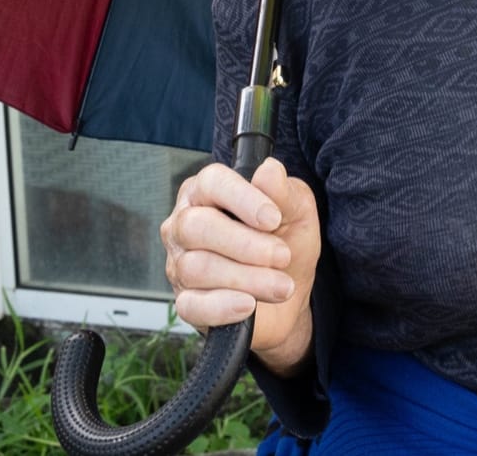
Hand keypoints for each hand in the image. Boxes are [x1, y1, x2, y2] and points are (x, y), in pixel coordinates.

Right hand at [161, 157, 320, 375]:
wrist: (289, 291)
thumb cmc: (288, 240)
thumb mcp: (297, 211)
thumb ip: (283, 191)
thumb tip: (268, 170)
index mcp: (209, 191)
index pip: (212, 182)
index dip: (242, 199)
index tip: (273, 219)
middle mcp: (185, 224)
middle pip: (197, 226)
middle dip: (246, 244)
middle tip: (283, 256)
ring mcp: (179, 264)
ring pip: (197, 268)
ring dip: (247, 278)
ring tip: (281, 285)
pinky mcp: (184, 301)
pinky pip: (192, 305)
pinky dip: (223, 306)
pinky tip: (249, 305)